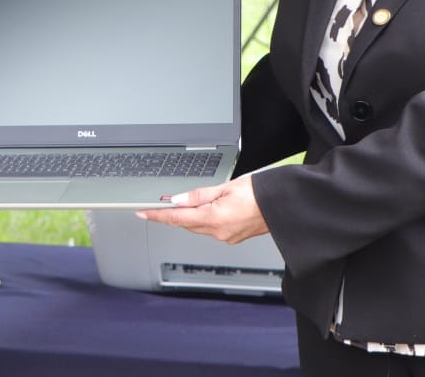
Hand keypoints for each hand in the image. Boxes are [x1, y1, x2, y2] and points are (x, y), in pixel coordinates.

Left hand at [137, 174, 268, 243]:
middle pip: (186, 223)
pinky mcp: (233, 237)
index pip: (177, 218)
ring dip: (190, 217)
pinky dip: (205, 220)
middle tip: (161, 204)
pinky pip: (211, 229)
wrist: (282, 205)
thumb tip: (178, 200)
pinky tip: (207, 210)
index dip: (158, 215)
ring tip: (187, 203)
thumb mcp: (226, 187)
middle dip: (174, 214)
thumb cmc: (260, 192)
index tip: (143, 212)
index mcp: (214, 217)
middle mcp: (219, 231)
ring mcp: (226, 237)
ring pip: (198, 227)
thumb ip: (199, 195)